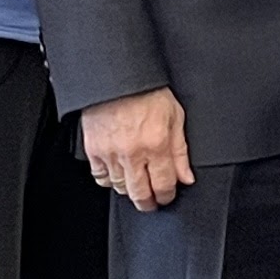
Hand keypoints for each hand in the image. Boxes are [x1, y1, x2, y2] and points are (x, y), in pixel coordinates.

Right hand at [82, 88, 192, 212]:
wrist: (116, 75)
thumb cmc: (146, 91)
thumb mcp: (175, 116)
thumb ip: (180, 151)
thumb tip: (186, 177)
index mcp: (156, 144)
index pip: (164, 185)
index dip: (167, 196)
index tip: (167, 197)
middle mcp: (133, 152)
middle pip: (140, 193)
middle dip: (148, 203)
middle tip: (151, 203)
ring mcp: (111, 153)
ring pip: (120, 187)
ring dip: (129, 191)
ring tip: (136, 187)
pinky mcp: (94, 149)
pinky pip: (100, 176)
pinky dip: (109, 180)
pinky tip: (116, 176)